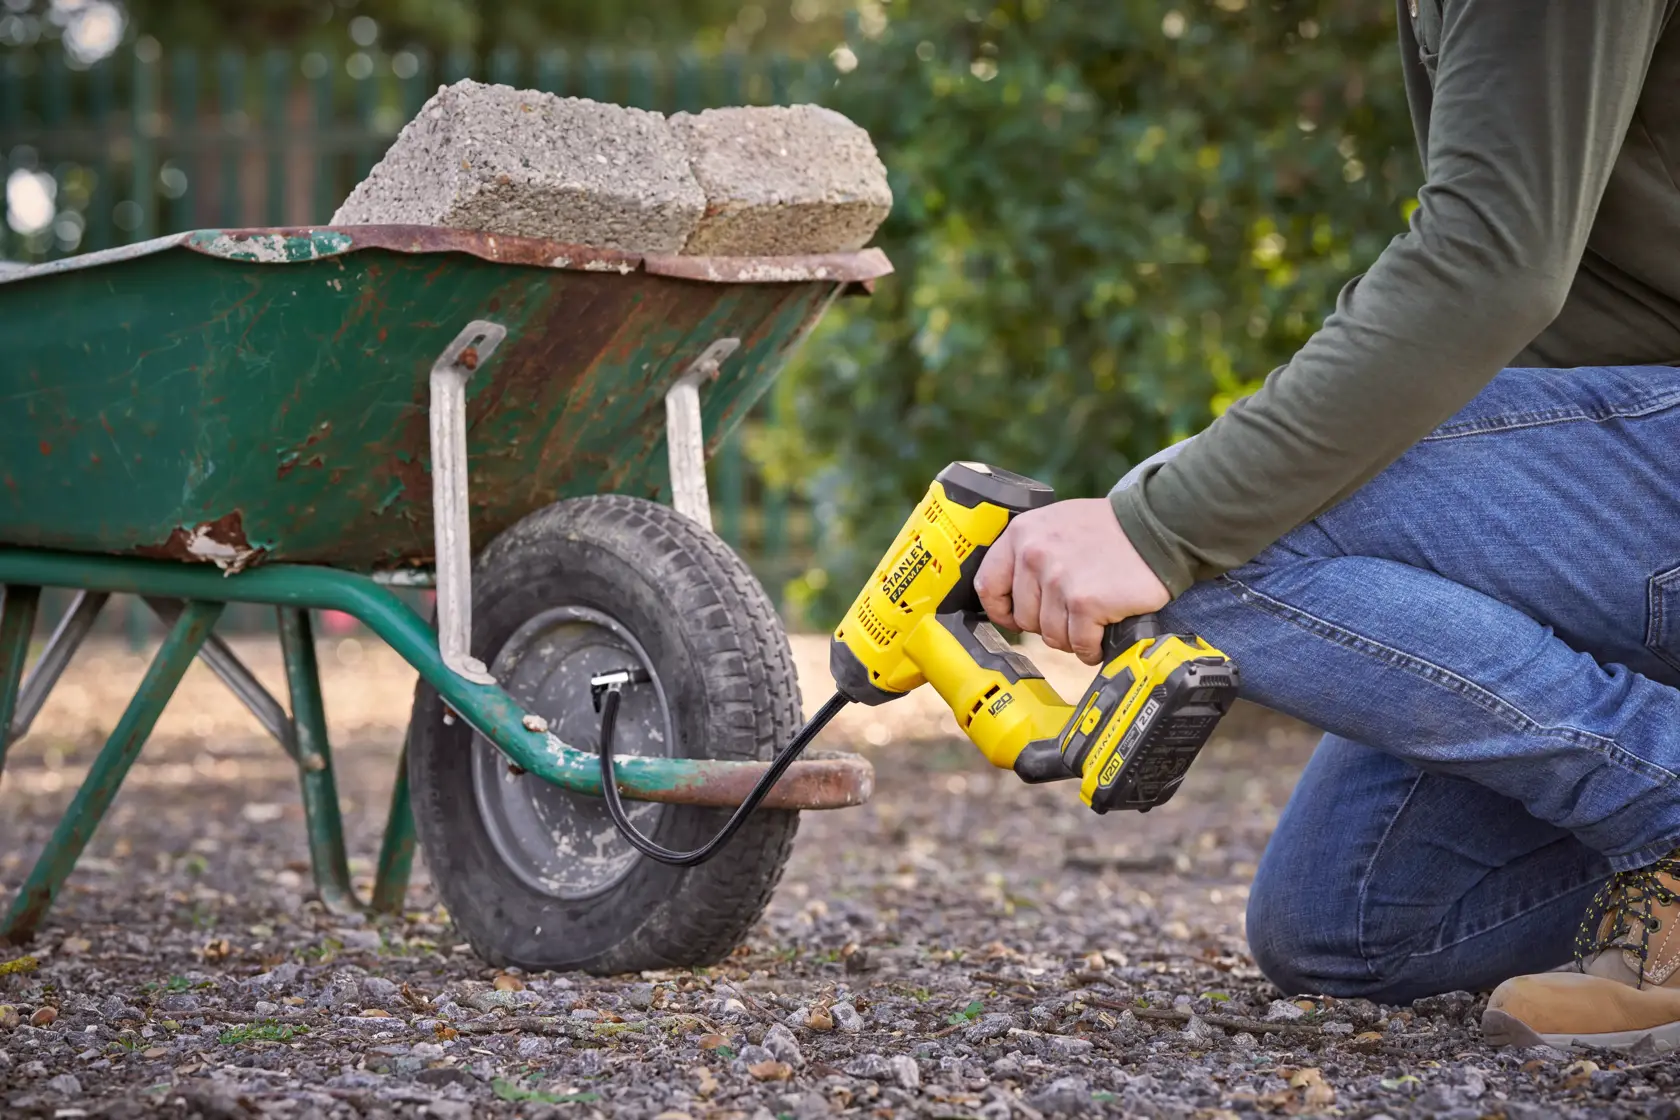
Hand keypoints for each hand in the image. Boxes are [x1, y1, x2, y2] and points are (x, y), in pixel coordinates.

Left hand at [973, 498, 1170, 664]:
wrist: (1157, 525)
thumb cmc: (1110, 529)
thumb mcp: (1056, 524)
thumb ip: (1030, 552)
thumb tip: (1010, 592)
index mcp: (1021, 534)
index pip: (988, 586)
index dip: (1002, 610)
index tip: (1016, 618)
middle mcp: (1034, 555)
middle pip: (1024, 618)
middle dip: (1048, 624)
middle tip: (1073, 613)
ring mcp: (1059, 580)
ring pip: (1050, 635)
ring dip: (1072, 637)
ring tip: (1092, 620)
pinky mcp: (1085, 602)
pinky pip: (1079, 644)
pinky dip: (1092, 648)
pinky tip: (1103, 634)